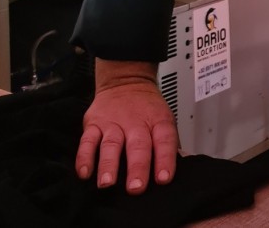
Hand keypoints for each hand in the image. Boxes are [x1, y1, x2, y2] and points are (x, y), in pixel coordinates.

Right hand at [75, 58, 178, 194]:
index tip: (163, 178)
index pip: (165, 140)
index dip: (165, 159)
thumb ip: (171, 143)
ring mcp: (113, 124)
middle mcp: (136, 123)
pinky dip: (84, 157)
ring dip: (108, 165)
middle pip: (138, 145)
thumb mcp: (164, 118)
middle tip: (136, 187)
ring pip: (111, 145)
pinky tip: (85, 172)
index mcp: (157, 121)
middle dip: (137, 167)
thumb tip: (184, 163)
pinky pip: (87, 141)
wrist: (126, 80)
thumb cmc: (146, 107)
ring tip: (107, 183)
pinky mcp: (94, 124)